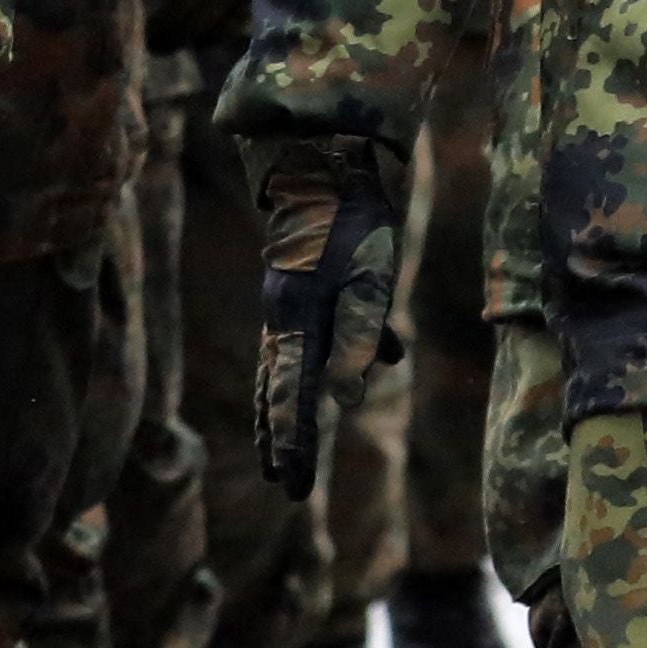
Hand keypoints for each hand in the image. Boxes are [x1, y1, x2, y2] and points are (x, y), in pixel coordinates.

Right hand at [246, 136, 406, 486]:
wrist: (326, 164)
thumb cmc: (354, 223)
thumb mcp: (369, 282)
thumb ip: (358, 340)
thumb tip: (346, 402)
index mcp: (298, 323)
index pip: (292, 396)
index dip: (293, 441)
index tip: (291, 482)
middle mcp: (285, 320)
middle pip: (277, 391)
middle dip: (282, 438)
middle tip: (284, 483)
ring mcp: (288, 304)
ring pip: (281, 369)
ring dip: (285, 410)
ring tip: (284, 447)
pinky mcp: (302, 289)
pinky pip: (301, 341)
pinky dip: (310, 368)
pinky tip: (363, 370)